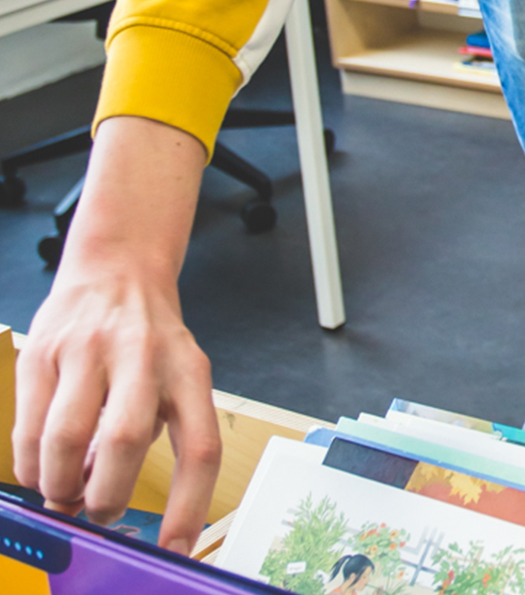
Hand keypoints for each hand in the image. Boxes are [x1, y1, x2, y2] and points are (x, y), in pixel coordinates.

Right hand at [11, 117, 220, 555]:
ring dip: (62, 483)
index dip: (189, 506)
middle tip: (99, 512)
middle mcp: (144, 359)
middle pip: (126, 443)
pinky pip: (29, 424)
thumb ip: (157, 433)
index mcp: (189, 374)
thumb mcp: (177, 377)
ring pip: (68, 437)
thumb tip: (109, 498)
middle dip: (107, 495)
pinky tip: (41, 470)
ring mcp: (89, 352)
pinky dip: (31, 462)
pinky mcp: (42, 352)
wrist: (116, 271)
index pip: (200, 449)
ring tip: (65, 494)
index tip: (175, 548)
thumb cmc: (151, 340)